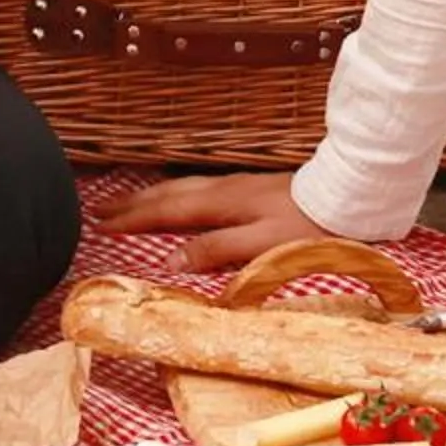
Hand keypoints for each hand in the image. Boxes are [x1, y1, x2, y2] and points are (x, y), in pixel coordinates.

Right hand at [94, 171, 327, 272]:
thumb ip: (216, 251)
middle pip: (167, 195)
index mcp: (220, 203)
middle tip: (100, 211)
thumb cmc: (305, 227)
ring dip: (150, 196)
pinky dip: (174, 193)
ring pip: (180, 187)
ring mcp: (234, 185)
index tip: (101, 225)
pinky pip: (196, 188)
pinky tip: (178, 199)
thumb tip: (170, 261)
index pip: (166, 212)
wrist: (344, 197)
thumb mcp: (260, 246)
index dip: (132, 219)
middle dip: (132, 203)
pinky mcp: (247, 187)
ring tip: (128, 203)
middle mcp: (221, 189)